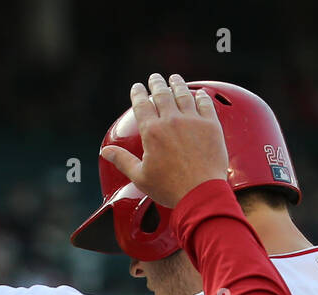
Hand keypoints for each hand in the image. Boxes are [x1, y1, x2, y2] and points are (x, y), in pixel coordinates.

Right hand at [100, 73, 228, 207]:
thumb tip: (106, 152)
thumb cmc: (170, 188)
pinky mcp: (211, 126)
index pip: (142, 105)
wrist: (201, 193)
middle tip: (155, 78)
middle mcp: (172, 121)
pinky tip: (199, 93)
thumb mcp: (140, 177)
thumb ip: (123, 161)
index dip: (138, 93)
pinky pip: (206, 104)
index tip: (137, 87)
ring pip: (184, 94)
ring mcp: (193, 121)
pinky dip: (201, 96)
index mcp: (152, 132)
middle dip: (157, 83)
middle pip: (162, 94)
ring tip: (174, 78)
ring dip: (177, 84)